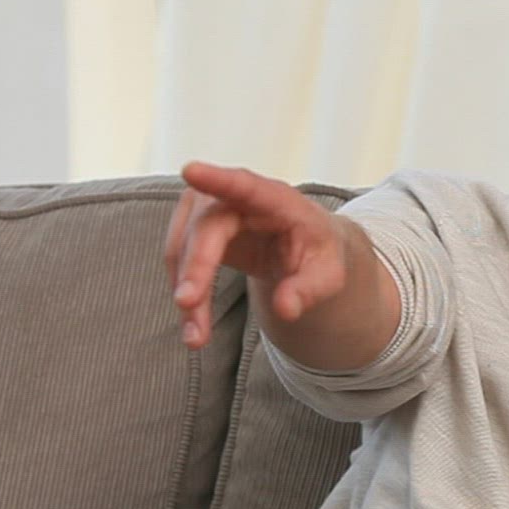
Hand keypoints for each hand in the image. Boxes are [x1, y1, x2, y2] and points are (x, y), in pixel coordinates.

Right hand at [165, 161, 347, 347]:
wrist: (304, 248)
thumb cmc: (318, 254)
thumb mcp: (328, 275)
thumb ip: (310, 290)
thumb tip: (285, 309)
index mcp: (279, 200)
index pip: (247, 185)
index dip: (218, 179)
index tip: (191, 171)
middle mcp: (239, 198)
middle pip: (207, 226)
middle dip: (195, 266)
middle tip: (188, 305)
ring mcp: (213, 210)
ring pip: (184, 246)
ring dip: (186, 291)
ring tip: (196, 337)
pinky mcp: (198, 230)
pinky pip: (180, 260)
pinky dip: (185, 293)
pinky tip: (194, 325)